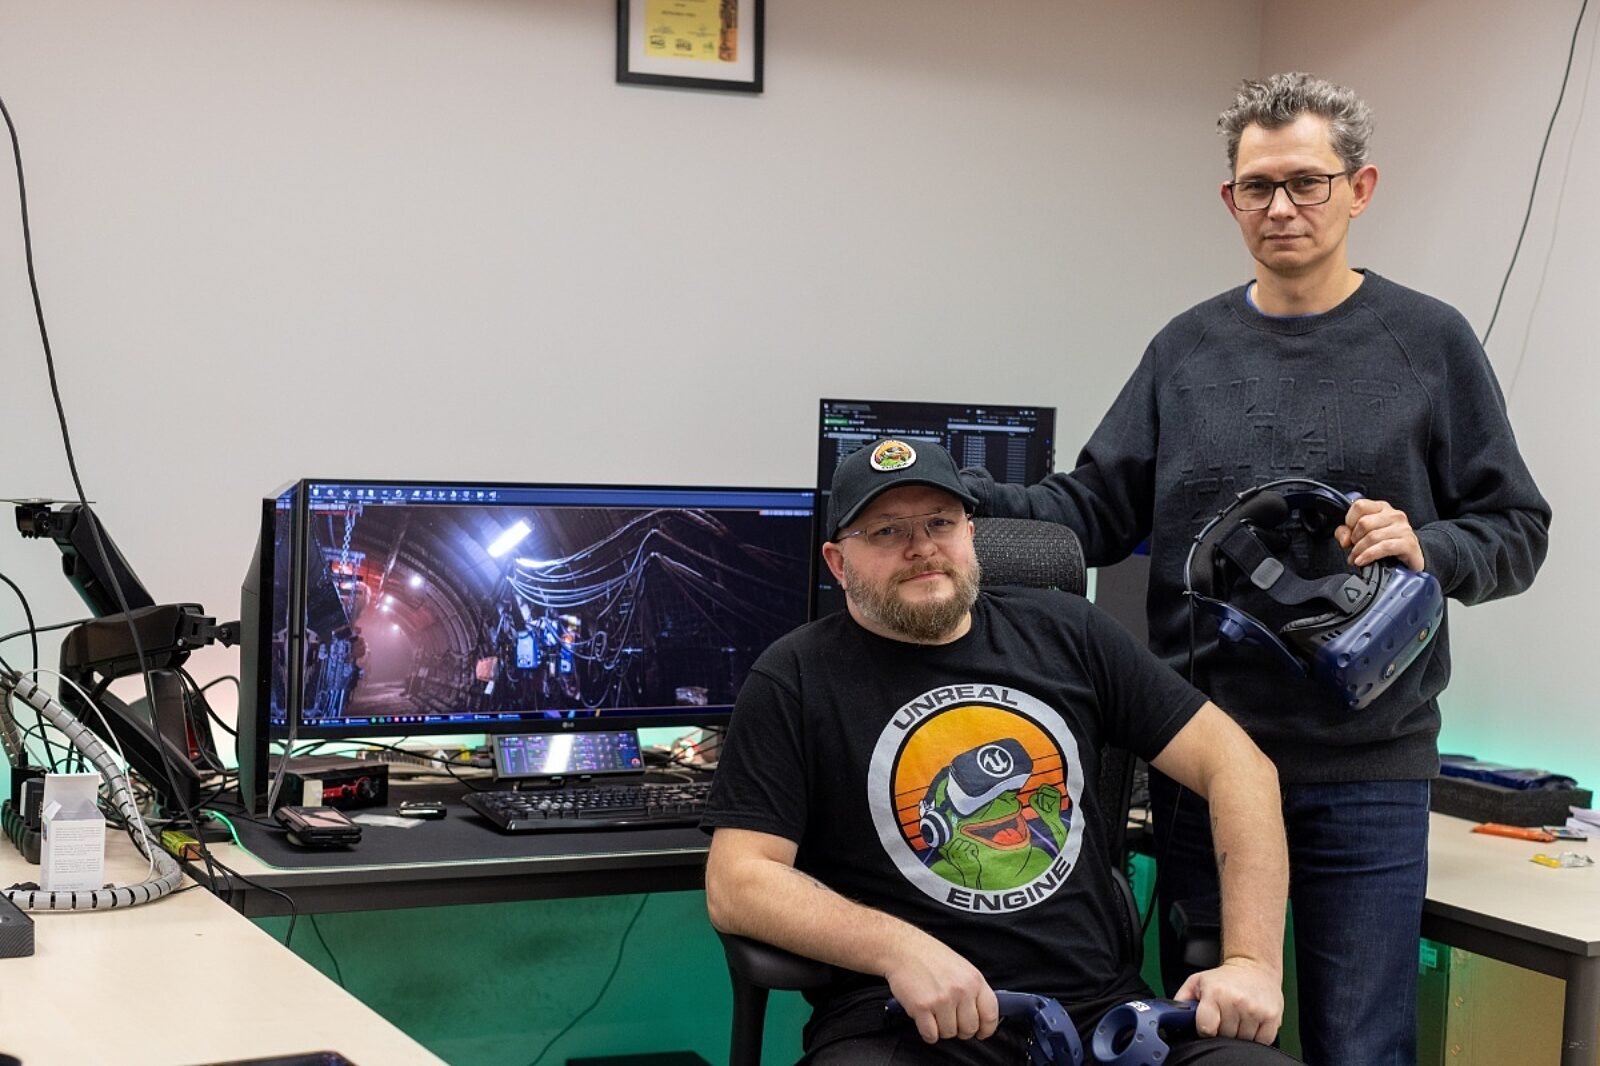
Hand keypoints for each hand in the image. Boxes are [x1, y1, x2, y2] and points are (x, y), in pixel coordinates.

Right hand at [885, 936, 999, 1043]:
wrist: (903, 949)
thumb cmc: (930, 957)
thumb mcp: (962, 968)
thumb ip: (973, 990)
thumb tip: (981, 1015)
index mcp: (974, 980)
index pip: (990, 1015)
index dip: (986, 1029)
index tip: (981, 1033)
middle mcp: (961, 990)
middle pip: (969, 1028)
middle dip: (960, 1029)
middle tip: (951, 1020)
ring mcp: (942, 1000)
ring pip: (949, 1033)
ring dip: (941, 1029)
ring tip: (934, 1013)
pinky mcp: (922, 1007)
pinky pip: (931, 1035)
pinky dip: (927, 1032)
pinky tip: (924, 1018)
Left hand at [1175, 957, 1283, 1044]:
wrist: (1253, 967)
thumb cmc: (1223, 978)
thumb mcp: (1197, 982)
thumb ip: (1182, 1000)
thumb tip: (1172, 1020)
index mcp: (1215, 993)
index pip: (1206, 1028)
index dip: (1205, 1030)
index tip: (1208, 1024)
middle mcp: (1236, 1001)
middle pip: (1225, 1036)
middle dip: (1222, 1031)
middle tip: (1225, 1017)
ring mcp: (1256, 1010)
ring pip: (1243, 1041)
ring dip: (1239, 1034)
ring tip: (1238, 1018)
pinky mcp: (1272, 1017)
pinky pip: (1262, 1041)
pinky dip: (1256, 1037)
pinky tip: (1251, 1023)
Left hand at [1336, 497, 1423, 569]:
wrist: (1410, 559)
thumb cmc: (1385, 544)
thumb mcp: (1362, 535)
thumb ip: (1346, 533)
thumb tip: (1345, 540)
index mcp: (1382, 508)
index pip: (1359, 505)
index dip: (1349, 520)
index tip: (1349, 533)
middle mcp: (1394, 515)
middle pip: (1364, 522)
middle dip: (1354, 539)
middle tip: (1353, 550)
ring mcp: (1403, 528)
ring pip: (1372, 536)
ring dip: (1359, 551)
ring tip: (1355, 558)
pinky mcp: (1408, 543)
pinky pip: (1384, 547)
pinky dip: (1369, 555)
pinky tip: (1362, 561)